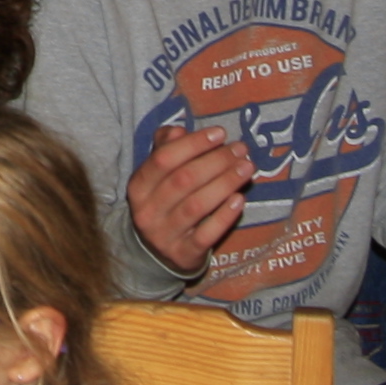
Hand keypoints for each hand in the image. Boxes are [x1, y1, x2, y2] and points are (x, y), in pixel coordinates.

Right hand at [127, 124, 251, 279]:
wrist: (156, 253)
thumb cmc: (163, 202)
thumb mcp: (157, 175)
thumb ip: (165, 148)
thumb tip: (178, 131)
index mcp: (138, 186)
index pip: (163, 159)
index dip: (193, 144)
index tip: (220, 134)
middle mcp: (147, 211)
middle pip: (183, 180)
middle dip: (216, 161)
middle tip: (241, 149)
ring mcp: (164, 235)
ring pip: (197, 205)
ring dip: (225, 183)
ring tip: (246, 169)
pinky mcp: (184, 254)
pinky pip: (206, 234)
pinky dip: (224, 216)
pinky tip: (239, 199)